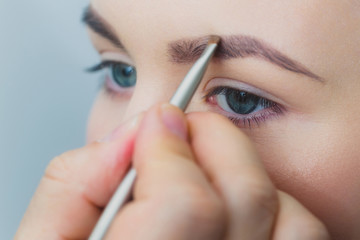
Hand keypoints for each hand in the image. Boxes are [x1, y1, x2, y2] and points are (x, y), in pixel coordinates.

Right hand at [15, 103, 330, 238]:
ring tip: (206, 169)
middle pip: (246, 197)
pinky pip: (298, 239)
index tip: (156, 122)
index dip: (169, 148)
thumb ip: (75, 184)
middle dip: (214, 140)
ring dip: (245, 175)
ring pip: (287, 217)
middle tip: (183, 129)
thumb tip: (132, 135)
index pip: (185, 205)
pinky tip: (232, 207)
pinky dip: (274, 209)